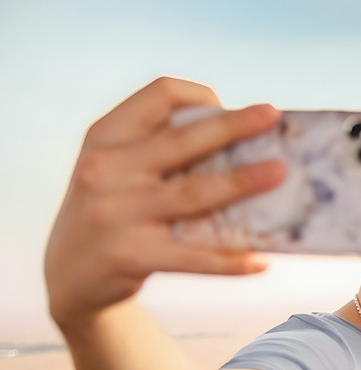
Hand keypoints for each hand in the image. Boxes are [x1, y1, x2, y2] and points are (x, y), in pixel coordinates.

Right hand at [44, 76, 284, 331]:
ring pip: (193, 193)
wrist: (69, 274)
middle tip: (272, 116)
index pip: (157, 95)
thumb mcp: (116, 168)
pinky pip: (192, 257)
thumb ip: (159, 149)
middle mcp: (105, 169)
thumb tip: (243, 142)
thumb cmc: (112, 210)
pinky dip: (230, 261)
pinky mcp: (129, 256)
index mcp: (106, 136)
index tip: (227, 105)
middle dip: (233, 126)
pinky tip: (260, 261)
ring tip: (280, 174)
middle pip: (182, 140)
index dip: (198, 95)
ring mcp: (115, 213)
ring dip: (242, 182)